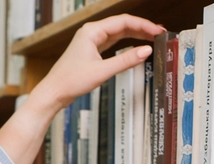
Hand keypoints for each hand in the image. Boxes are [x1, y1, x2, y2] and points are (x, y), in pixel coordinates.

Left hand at [31, 14, 164, 113]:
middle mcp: (91, 33)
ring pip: (118, 33)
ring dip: (135, 35)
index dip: (144, 25)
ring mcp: (91, 41)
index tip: (158, 31)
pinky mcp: (91, 51)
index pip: (124, 22)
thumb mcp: (102, 71)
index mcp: (92, 31)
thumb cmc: (71, 81)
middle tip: (160, 34)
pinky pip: (112, 42)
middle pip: (122, 25)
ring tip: (152, 38)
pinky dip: (125, 43)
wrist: (54, 92)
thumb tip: (146, 51)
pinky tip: (136, 45)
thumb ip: (126, 61)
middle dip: (142, 28)